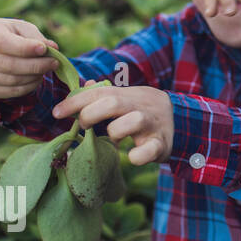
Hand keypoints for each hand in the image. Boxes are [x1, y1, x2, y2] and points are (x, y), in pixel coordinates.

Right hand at [0, 18, 61, 98]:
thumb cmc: (12, 34)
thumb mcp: (23, 28)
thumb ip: (36, 37)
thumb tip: (52, 48)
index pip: (2, 43)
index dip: (24, 48)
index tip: (44, 49)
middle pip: (7, 65)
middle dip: (35, 65)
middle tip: (54, 62)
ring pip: (10, 80)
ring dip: (34, 76)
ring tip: (47, 68)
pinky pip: (10, 92)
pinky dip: (28, 86)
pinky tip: (37, 78)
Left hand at [52, 80, 174, 165]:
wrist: (183, 123)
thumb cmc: (146, 112)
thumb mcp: (129, 99)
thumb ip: (106, 94)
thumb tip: (83, 84)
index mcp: (129, 95)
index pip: (99, 91)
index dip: (75, 100)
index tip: (57, 112)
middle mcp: (140, 106)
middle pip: (112, 103)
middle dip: (90, 114)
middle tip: (83, 125)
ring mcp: (152, 124)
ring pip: (130, 122)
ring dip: (115, 132)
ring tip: (113, 139)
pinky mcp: (161, 144)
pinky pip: (148, 150)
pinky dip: (137, 156)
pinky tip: (133, 156)